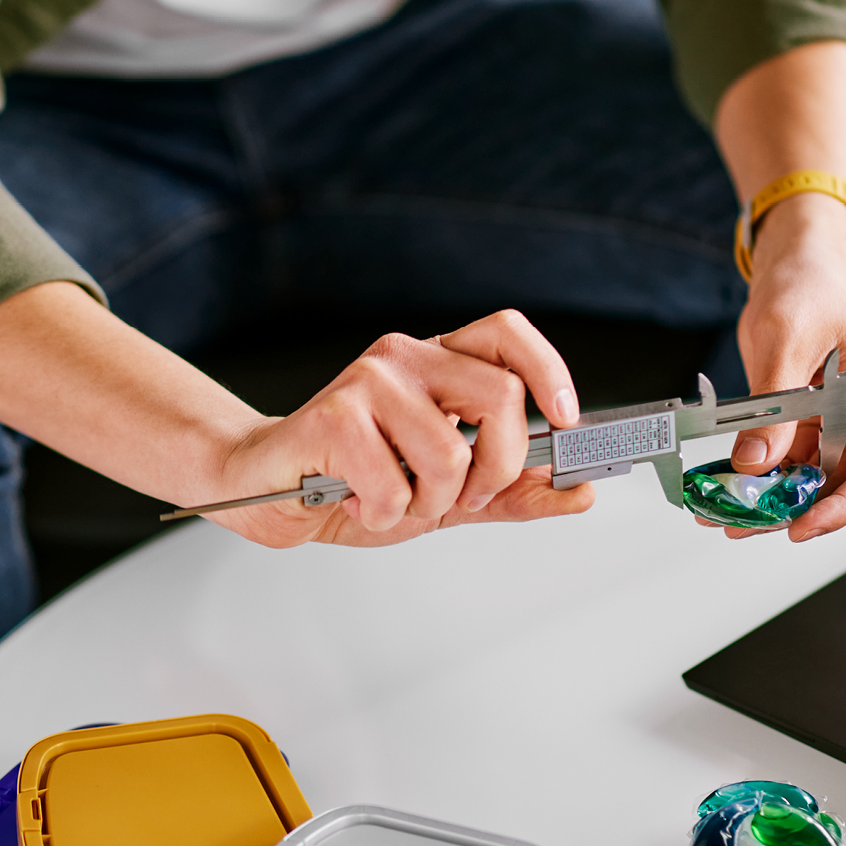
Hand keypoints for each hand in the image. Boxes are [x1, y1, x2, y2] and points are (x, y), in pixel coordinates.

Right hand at [201, 311, 601, 549]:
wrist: (266, 492)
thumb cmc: (353, 482)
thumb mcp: (447, 496)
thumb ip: (511, 493)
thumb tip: (579, 492)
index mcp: (439, 363)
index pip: (508, 333)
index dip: (549, 371)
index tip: (564, 421)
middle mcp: (406, 357)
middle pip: (500, 396)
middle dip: (498, 467)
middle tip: (466, 497)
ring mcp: (368, 381)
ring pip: (451, 452)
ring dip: (431, 502)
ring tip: (395, 501)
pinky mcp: (332, 415)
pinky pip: (394, 481)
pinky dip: (383, 512)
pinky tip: (357, 501)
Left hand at [715, 193, 845, 542]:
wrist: (802, 261)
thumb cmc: (813, 283)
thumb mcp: (787, 337)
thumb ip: (774, 404)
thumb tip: (754, 461)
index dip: (843, 508)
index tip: (800, 525)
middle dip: (796, 511)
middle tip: (743, 522)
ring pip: (816, 486)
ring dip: (772, 502)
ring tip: (722, 511)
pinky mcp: (818, 430)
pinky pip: (793, 469)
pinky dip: (761, 481)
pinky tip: (724, 487)